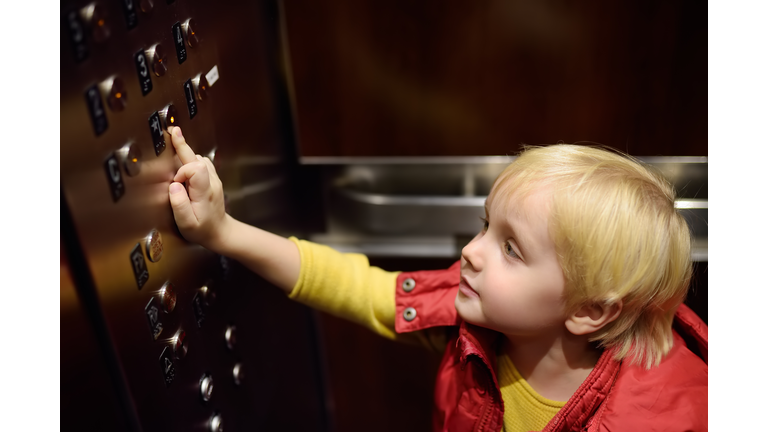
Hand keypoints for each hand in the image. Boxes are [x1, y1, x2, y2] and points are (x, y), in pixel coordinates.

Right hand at [167, 126, 229, 250]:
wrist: (220, 232)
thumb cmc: (202, 230)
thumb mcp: (187, 223)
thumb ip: (179, 204)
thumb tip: (173, 185)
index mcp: (205, 191)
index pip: (196, 168)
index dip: (182, 171)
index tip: (175, 183)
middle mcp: (212, 182)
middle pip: (198, 159)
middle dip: (183, 146)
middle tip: (173, 132)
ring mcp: (214, 179)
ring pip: (200, 160)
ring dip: (187, 156)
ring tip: (175, 145)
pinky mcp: (212, 179)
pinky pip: (202, 164)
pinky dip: (191, 161)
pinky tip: (183, 164)